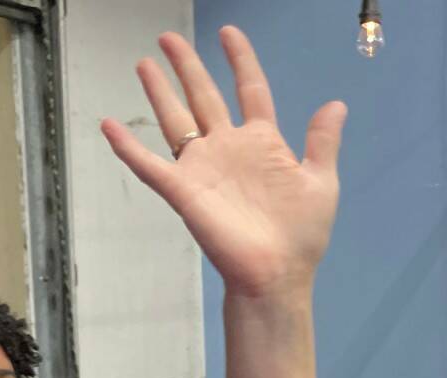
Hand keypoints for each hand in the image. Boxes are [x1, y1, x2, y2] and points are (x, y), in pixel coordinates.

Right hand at [101, 28, 345, 301]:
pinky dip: (128, 147)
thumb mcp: (321, 183)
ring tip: (144, 64)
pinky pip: (150, 166)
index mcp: (262, 143)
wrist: (277, 275)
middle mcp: (228, 149)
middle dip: (187, 66)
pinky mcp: (184, 191)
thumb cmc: (301, 237)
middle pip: (203, 96)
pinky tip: (109, 126)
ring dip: (159, 93)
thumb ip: (323, 142)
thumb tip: (337, 104)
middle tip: (168, 38)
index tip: (228, 34)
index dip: (240, 59)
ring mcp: (204, 169)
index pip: (250, 89)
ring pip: (175, 120)